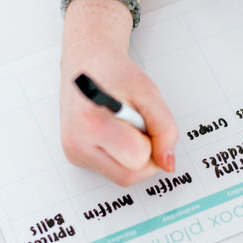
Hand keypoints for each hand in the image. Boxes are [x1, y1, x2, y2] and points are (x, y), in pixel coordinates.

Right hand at [60, 0, 177, 185]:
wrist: (87, 63)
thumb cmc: (116, 75)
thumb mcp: (149, 94)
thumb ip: (165, 129)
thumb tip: (167, 164)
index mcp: (94, 122)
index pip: (137, 159)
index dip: (150, 145)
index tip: (145, 124)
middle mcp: (78, 142)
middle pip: (128, 176)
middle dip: (143, 156)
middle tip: (137, 128)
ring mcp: (74, 153)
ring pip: (121, 178)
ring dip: (133, 159)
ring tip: (125, 131)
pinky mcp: (75, 157)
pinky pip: (111, 172)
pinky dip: (120, 157)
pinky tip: (114, 135)